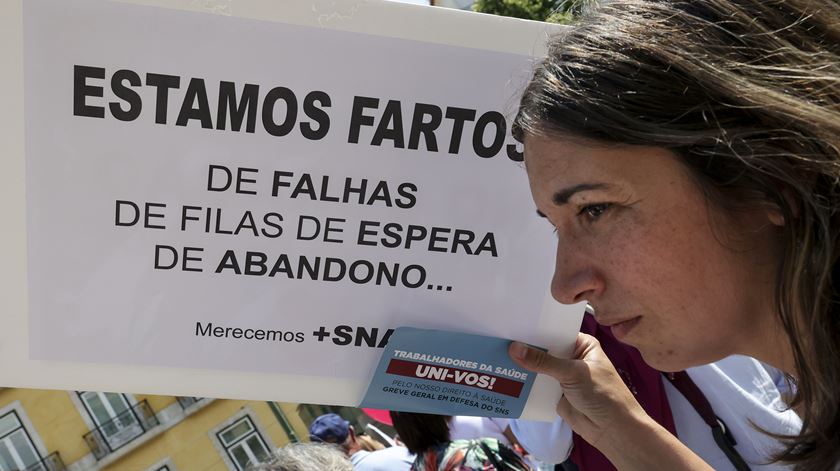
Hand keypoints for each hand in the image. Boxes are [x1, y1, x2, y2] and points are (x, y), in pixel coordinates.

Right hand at [509, 334, 713, 469]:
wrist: (613, 430)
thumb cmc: (603, 394)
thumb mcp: (573, 373)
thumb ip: (543, 361)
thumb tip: (514, 348)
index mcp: (582, 344)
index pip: (554, 331)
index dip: (535, 329)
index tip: (513, 323)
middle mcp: (571, 357)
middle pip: (544, 349)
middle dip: (526, 347)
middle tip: (498, 337)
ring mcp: (562, 376)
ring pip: (538, 367)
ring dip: (522, 365)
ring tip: (495, 354)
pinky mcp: (555, 393)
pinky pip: (536, 384)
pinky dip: (524, 382)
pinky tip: (504, 376)